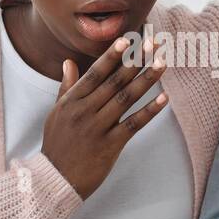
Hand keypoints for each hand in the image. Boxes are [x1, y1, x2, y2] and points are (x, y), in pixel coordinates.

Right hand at [40, 37, 167, 199]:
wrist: (55, 179)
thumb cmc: (57, 144)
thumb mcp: (56, 113)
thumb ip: (66, 87)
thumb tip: (68, 62)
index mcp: (72, 101)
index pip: (95, 73)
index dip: (112, 55)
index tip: (127, 40)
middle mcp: (85, 111)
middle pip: (114, 81)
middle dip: (136, 60)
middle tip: (154, 43)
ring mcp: (98, 128)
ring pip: (126, 98)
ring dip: (146, 80)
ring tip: (162, 63)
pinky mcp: (110, 146)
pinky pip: (133, 124)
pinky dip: (149, 111)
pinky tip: (164, 99)